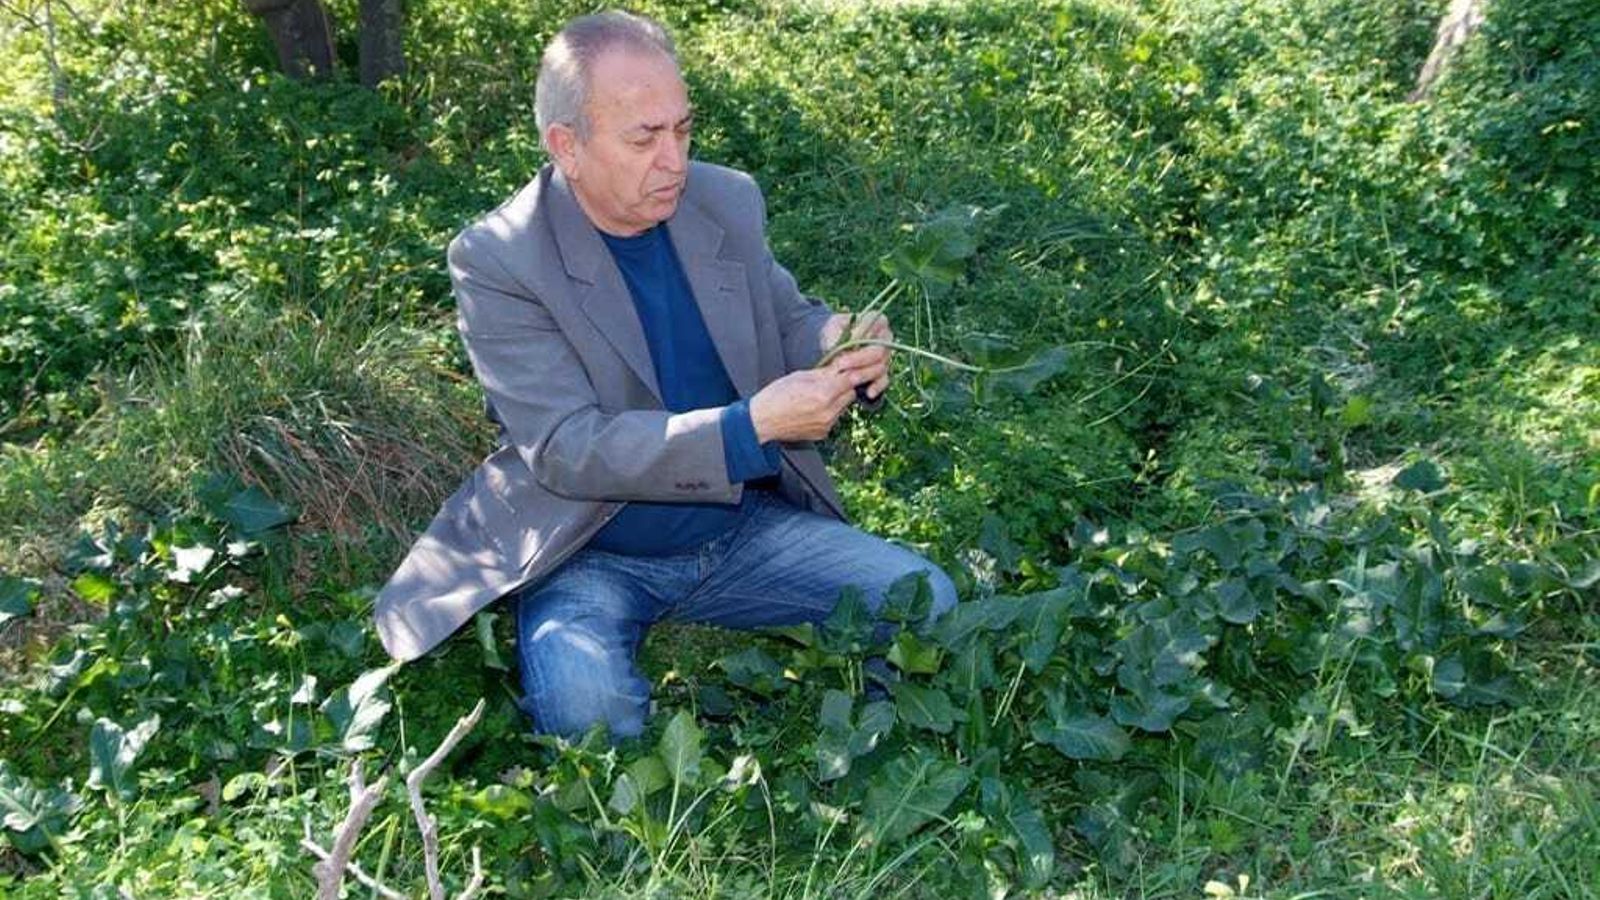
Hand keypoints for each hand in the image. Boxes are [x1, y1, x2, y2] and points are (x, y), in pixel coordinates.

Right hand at [749, 364, 879, 442]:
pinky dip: (828, 412)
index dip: (849, 373)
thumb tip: (840, 367)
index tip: (847, 370)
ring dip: (836, 400)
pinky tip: (811, 409)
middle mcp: (828, 411)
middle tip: (829, 382)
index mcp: (824, 394)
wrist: (761, 421)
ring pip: (843, 407)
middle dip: (844, 387)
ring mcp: (826, 425)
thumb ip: (824, 373)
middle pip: (851, 394)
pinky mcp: (823, 434)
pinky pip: (834, 419)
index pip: (851, 380)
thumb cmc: (776, 395)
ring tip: (816, 397)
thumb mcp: (800, 376)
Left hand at [821, 312, 893, 400]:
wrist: (832, 344)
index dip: (858, 339)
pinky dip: (877, 387)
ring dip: (864, 374)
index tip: (842, 347)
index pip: (874, 329)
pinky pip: (885, 380)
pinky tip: (869, 393)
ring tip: (848, 379)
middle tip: (840, 367)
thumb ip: (838, 335)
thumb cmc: (833, 332)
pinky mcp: (883, 371)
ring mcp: (886, 355)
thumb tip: (843, 349)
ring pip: (881, 366)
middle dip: (859, 360)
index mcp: (877, 320)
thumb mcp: (831, 328)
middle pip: (878, 351)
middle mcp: (886, 337)